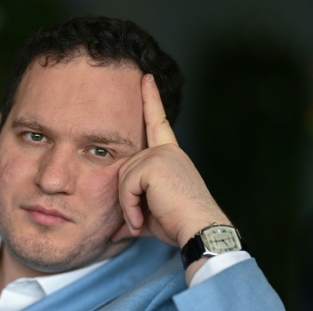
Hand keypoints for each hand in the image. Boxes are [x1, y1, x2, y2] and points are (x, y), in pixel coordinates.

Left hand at [113, 74, 229, 250]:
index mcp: (170, 156)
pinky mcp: (155, 163)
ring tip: (141, 221)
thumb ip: (133, 212)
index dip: (151, 100)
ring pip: (123, 178)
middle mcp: (167, 151)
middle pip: (124, 169)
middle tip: (138, 220)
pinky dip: (129, 206)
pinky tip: (141, 219)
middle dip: (126, 199)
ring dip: (128, 205)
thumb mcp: (151, 215)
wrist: (198, 230)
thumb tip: (114, 231)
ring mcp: (161, 155)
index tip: (146, 77)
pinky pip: (126, 185)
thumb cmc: (179, 224)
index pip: (157, 123)